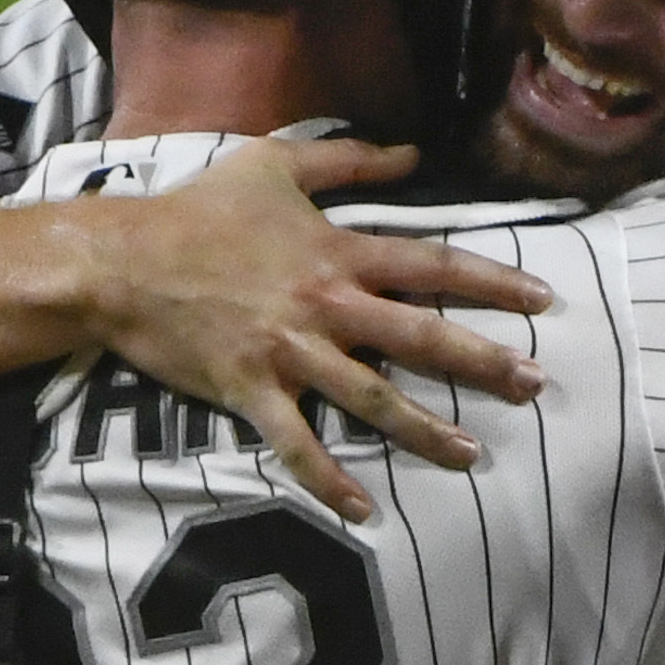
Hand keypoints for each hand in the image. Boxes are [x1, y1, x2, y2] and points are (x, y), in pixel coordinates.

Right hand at [99, 139, 554, 524]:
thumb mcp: (274, 165)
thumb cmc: (196, 210)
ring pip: (372, 397)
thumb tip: (413, 153)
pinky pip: (297, 444)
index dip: (492, 281)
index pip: (432, 266)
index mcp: (336, 252)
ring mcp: (289, 352)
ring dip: (425, 430)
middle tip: (534, 385)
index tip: (543, 300)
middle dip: (483, 363)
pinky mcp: (250, 390)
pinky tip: (364, 511)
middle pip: (420, 336)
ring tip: (473, 456)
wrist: (121, 261)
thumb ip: (349, 159)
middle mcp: (325, 304)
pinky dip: (329, 480)